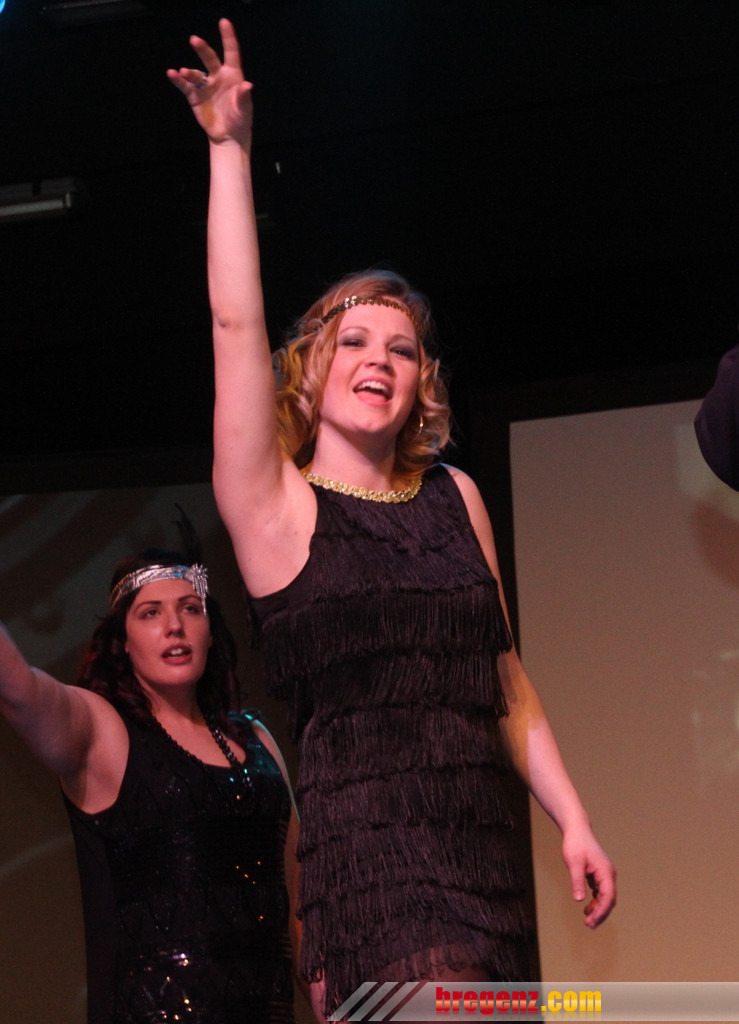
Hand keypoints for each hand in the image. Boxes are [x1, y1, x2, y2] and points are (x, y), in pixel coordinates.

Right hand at [167, 18, 252, 145]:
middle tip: (195, 40)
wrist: (228, 137)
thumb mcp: (245, 111)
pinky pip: (185, 86)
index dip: (228, 37)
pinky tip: (172, 74)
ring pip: (195, 73)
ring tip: (183, 72)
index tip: (224, 22)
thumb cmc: (240, 120)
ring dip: (189, 72)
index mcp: (233, 76)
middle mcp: (218, 77)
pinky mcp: (195, 97)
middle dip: (202, 48)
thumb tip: (247, 86)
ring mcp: (205, 86)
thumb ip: (244, 98)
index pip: (231, 53)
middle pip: (209, 58)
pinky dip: (178, 80)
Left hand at [561, 823, 616, 927]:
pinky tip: (587, 907)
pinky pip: (600, 892)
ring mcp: (604, 874)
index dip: (602, 911)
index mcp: (606, 872)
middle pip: (609, 900)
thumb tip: (579, 900)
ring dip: (598, 909)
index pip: (608, 896)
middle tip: (589, 925)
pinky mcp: (598, 874)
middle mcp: (608, 874)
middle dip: (601, 914)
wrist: (576, 830)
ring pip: (606, 897)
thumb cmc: (576, 844)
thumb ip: (577, 881)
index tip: (592, 921)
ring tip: (587, 920)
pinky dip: (596, 901)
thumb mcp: (574, 863)